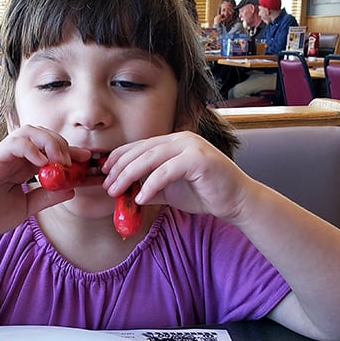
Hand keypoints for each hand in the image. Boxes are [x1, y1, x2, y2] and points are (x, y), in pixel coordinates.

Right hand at [0, 126, 90, 241]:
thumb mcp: (25, 208)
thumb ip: (46, 197)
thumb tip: (71, 189)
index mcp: (21, 167)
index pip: (48, 150)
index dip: (69, 151)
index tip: (87, 160)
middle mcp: (13, 157)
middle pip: (41, 134)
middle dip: (63, 144)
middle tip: (75, 162)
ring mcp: (2, 156)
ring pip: (29, 132)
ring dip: (49, 142)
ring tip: (60, 161)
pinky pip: (15, 143)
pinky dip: (32, 148)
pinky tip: (42, 164)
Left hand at [102, 131, 249, 221]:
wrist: (236, 201)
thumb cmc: (204, 194)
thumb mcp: (170, 191)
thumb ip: (150, 188)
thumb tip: (125, 193)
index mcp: (173, 142)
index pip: (139, 146)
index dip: (119, 158)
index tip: (104, 173)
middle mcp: (181, 139)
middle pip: (141, 150)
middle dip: (120, 168)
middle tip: (106, 185)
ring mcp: (191, 146)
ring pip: (151, 158)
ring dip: (129, 175)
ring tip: (116, 191)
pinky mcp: (198, 159)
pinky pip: (167, 171)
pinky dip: (151, 184)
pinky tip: (140, 198)